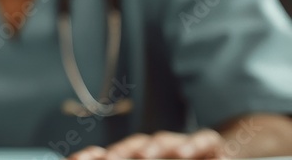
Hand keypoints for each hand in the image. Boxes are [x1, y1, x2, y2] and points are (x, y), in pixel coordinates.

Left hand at [69, 129, 226, 158]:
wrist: (222, 151)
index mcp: (141, 155)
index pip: (114, 154)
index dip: (95, 156)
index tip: (76, 159)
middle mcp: (158, 147)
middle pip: (134, 145)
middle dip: (120, 152)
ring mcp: (182, 143)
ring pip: (165, 140)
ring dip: (154, 147)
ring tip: (144, 156)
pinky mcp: (209, 144)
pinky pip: (202, 141)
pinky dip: (193, 145)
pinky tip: (185, 153)